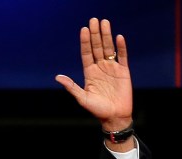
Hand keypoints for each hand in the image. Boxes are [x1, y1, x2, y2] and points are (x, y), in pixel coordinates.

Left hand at [55, 17, 132, 132]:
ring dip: (107, 36)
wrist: (114, 117)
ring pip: (109, 48)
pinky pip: (122, 57)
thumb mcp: (82, 98)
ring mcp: (112, 68)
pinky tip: (118, 38)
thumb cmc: (97, 109)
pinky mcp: (124, 71)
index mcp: (89, 73)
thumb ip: (71, 86)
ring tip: (105, 22)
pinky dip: (121, 47)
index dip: (85, 42)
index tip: (83, 29)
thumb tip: (57, 77)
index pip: (86, 53)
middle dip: (95, 34)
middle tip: (94, 20)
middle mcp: (100, 68)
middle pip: (97, 47)